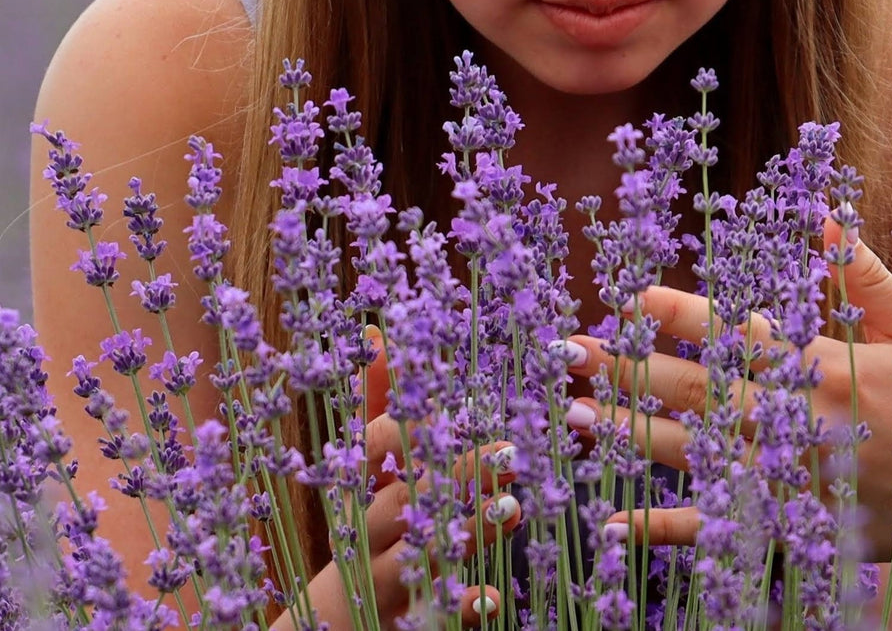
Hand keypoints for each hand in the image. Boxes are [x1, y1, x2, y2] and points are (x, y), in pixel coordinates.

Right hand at [274, 332, 521, 629]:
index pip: (376, 447)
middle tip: (514, 454)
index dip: (405, 428)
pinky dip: (462, 607)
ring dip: (471, 531)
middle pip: (411, 497)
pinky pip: (436, 616)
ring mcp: (389, 577)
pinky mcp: (410, 618)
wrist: (334, 622)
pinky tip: (491, 596)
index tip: (444, 411)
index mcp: (366, 483)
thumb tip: (377, 332)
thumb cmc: (366, 523)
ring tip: (514, 509)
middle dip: (461, 475)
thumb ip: (378, 401)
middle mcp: (373, 528)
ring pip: (426, 553)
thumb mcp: (368, 465)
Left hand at [563, 220, 891, 560]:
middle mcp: (801, 420)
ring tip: (573, 410)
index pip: (737, 334)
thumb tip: (818, 212)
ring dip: (630, 432)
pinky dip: (666, 527)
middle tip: (569, 351)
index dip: (680, 316)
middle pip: (700, 390)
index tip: (627, 298)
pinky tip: (612, 519)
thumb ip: (859, 269)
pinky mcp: (793, 527)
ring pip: (697, 453)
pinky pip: (720, 528)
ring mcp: (793, 479)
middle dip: (631, 368)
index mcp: (823, 364)